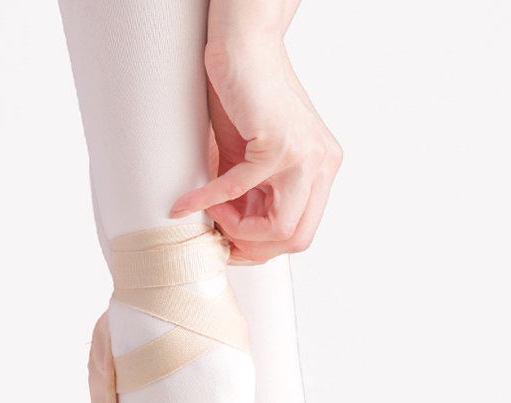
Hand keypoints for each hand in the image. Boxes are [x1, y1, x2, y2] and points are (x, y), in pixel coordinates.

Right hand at [170, 40, 341, 263]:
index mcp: (323, 169)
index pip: (303, 231)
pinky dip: (208, 202)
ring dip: (237, 229)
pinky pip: (239, 191)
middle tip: (223, 239)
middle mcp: (323, 165)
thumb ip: (255, 198)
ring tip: (211, 214)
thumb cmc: (245, 97)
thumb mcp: (254, 160)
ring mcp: (306, 157)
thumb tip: (236, 239)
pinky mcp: (279, 145)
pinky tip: (187, 204)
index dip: (266, 247)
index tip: (234, 243)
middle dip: (255, 248)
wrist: (242, 47)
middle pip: (297, 238)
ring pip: (279, 227)